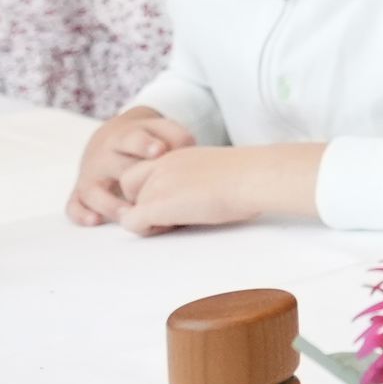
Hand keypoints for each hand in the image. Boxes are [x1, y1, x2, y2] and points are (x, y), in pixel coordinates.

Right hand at [67, 109, 189, 225]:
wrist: (111, 138)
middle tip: (149, 194)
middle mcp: (103, 156)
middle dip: (130, 180)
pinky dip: (81, 214)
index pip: (133, 138)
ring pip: (93, 190)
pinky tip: (95, 221)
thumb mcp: (160, 129)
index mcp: (124, 137)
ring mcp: (90, 175)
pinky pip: (73, 205)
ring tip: (129, 214)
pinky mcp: (80, 192)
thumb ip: (176, 136)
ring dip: (109, 203)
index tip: (159, 151)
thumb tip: (185, 152)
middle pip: (113, 167)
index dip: (145, 145)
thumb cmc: (146, 139)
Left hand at [110, 142, 317, 234]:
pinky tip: (172, 227)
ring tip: (178, 221)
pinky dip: (146, 230)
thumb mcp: (216, 169)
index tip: (176, 199)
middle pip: (129, 185)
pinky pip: (132, 223)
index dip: (151, 188)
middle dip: (142, 201)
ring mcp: (155, 184)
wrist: (252, 176)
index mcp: (176, 154)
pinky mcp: (155, 205)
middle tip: (171, 214)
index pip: (144, 169)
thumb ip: (199, 177)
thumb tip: (208, 193)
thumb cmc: (250, 177)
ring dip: (148, 218)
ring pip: (130, 206)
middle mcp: (160, 164)